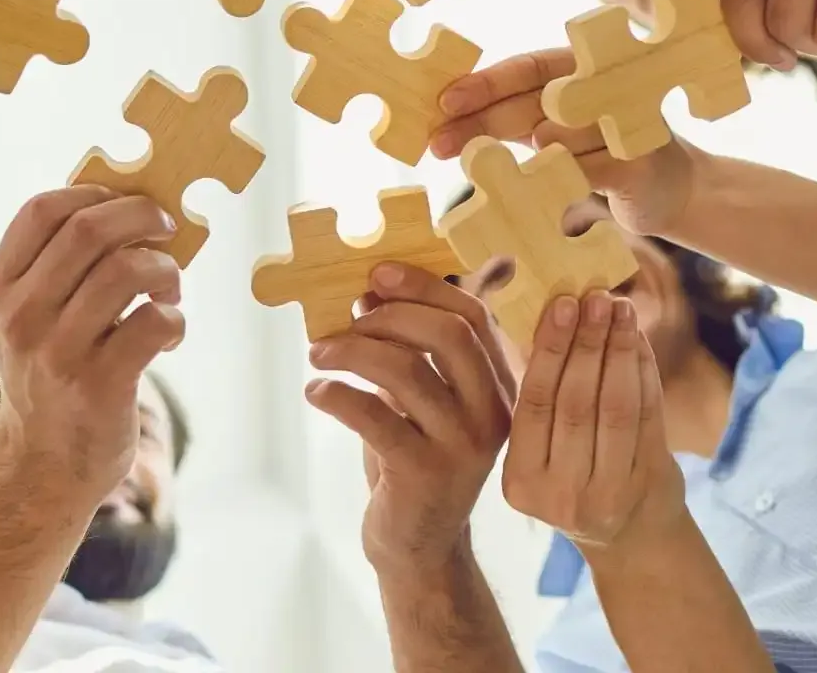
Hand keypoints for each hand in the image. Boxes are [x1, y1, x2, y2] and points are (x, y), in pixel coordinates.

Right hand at [0, 187, 184, 501]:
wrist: (43, 465)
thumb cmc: (55, 370)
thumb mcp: (33, 316)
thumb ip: (61, 264)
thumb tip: (135, 202)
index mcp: (0, 289)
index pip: (41, 211)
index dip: (95, 193)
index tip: (127, 203)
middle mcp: (21, 316)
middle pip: (89, 231)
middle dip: (142, 217)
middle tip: (167, 230)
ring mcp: (58, 352)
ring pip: (127, 270)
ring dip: (166, 270)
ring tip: (169, 290)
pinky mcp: (100, 384)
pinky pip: (155, 321)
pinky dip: (176, 318)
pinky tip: (170, 333)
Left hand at [305, 264, 513, 572]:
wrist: (419, 543)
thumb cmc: (417, 453)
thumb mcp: (428, 396)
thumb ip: (415, 347)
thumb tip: (370, 289)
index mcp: (499, 383)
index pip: (474, 315)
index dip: (426, 286)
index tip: (379, 273)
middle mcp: (491, 411)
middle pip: (449, 335)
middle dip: (392, 313)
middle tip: (349, 313)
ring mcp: (461, 444)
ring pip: (406, 371)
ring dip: (353, 350)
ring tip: (319, 353)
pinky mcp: (423, 473)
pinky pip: (374, 417)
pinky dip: (337, 395)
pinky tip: (317, 392)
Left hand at [433, 50, 692, 236]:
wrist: (670, 188)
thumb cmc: (598, 151)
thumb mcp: (552, 129)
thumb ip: (509, 119)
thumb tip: (445, 119)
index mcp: (581, 67)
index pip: (528, 67)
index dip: (486, 83)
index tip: (444, 102)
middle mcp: (606, 84)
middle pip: (535, 100)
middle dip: (482, 122)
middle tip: (438, 143)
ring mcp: (627, 120)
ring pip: (559, 136)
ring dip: (523, 156)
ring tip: (490, 171)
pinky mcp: (640, 160)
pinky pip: (587, 169)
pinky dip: (559, 180)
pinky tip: (536, 192)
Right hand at [503, 292, 684, 553]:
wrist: (630, 534)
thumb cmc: (575, 473)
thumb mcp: (541, 450)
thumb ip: (541, 394)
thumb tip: (553, 310)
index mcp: (520, 481)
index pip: (534, 402)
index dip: (550, 349)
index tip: (563, 303)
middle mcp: (561, 495)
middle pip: (575, 402)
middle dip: (587, 342)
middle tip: (595, 297)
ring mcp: (608, 494)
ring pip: (614, 406)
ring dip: (619, 349)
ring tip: (620, 307)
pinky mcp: (648, 485)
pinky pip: (647, 415)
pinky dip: (643, 370)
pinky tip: (638, 338)